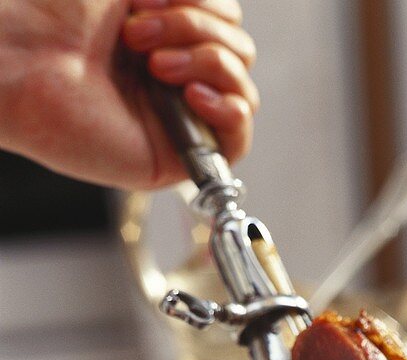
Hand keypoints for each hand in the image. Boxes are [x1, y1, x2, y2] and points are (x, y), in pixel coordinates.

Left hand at [0, 0, 258, 188]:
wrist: (22, 57)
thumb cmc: (56, 13)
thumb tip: (225, 5)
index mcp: (167, 33)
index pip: (228, 21)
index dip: (204, 3)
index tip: (143, 0)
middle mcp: (177, 75)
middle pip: (240, 52)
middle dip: (198, 30)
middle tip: (136, 37)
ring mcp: (180, 115)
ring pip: (243, 90)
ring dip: (208, 64)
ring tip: (153, 65)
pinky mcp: (179, 155)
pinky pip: (238, 139)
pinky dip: (230, 110)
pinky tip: (193, 96)